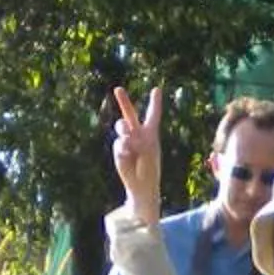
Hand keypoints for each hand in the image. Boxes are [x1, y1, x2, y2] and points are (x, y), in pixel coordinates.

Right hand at [108, 79, 165, 224]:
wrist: (141, 185)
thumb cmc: (150, 169)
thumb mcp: (148, 150)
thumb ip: (137, 138)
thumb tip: (124, 135)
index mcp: (150, 133)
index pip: (153, 115)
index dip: (154, 102)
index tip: (156, 89)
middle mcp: (138, 134)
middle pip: (130, 114)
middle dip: (124, 101)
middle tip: (118, 88)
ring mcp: (126, 141)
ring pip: (121, 126)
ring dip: (123, 128)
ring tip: (128, 138)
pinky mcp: (119, 150)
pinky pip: (119, 143)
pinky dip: (124, 149)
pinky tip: (128, 157)